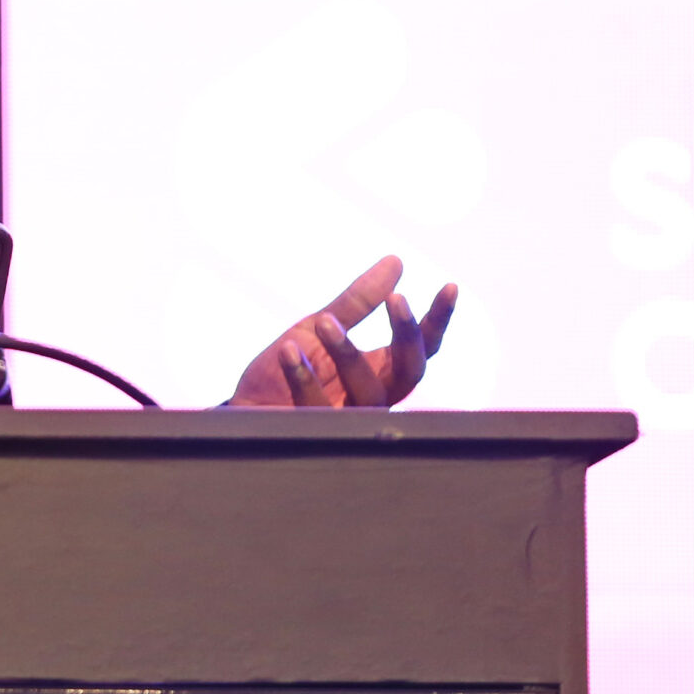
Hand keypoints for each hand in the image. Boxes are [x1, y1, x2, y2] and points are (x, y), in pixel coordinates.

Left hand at [228, 255, 455, 407]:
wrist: (244, 407)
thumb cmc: (289, 368)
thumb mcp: (318, 326)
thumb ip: (357, 301)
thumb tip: (397, 260)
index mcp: (379, 370)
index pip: (422, 348)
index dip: (438, 320)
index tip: (449, 285)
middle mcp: (373, 397)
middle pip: (410, 372)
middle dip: (406, 335)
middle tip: (396, 297)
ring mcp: (348, 419)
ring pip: (367, 392)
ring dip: (347, 352)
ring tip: (323, 320)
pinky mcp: (314, 433)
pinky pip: (316, 406)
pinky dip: (302, 376)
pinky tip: (288, 349)